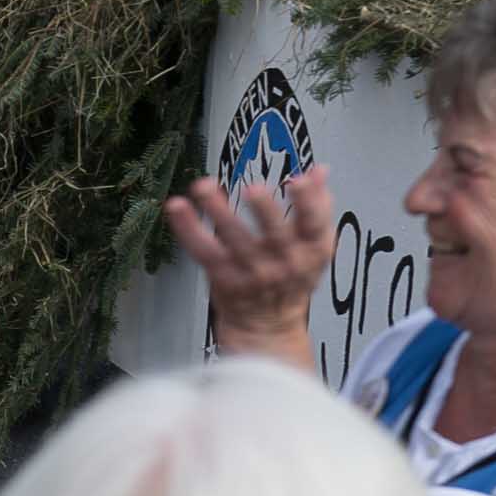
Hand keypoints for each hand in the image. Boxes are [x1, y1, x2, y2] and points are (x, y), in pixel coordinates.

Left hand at [163, 165, 334, 358]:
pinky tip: (176, 206)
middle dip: (265, 212)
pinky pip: (203, 250)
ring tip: (203, 186)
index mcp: (311, 251)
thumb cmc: (292, 276)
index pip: (314, 226)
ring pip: (235, 240)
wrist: (268, 325)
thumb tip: (319, 169)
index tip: (296, 181)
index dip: (308, 204)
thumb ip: (317, 205)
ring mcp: (252, 273)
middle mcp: (284, 263)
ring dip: (218, 211)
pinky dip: (188, 228)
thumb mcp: (314, 245)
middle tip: (254, 189)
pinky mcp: (223, 277)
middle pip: (275, 235)